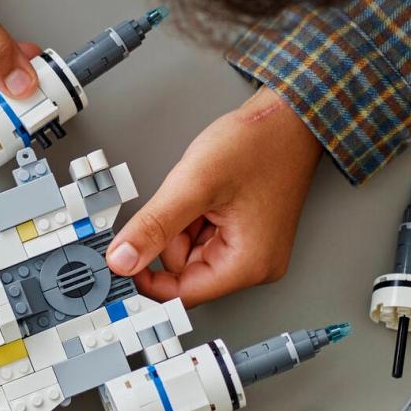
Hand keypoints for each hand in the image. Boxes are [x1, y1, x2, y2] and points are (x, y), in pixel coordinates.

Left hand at [105, 88, 323, 304]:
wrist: (288, 116)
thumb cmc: (259, 144)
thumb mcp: (193, 185)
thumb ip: (154, 227)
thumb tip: (122, 260)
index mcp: (248, 265)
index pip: (182, 293)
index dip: (147, 276)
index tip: (123, 256)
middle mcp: (255, 264)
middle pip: (185, 270)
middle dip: (173, 235)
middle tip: (186, 200)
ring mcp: (253, 248)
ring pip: (191, 250)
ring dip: (183, 221)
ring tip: (204, 190)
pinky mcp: (247, 233)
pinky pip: (204, 235)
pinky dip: (195, 214)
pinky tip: (210, 191)